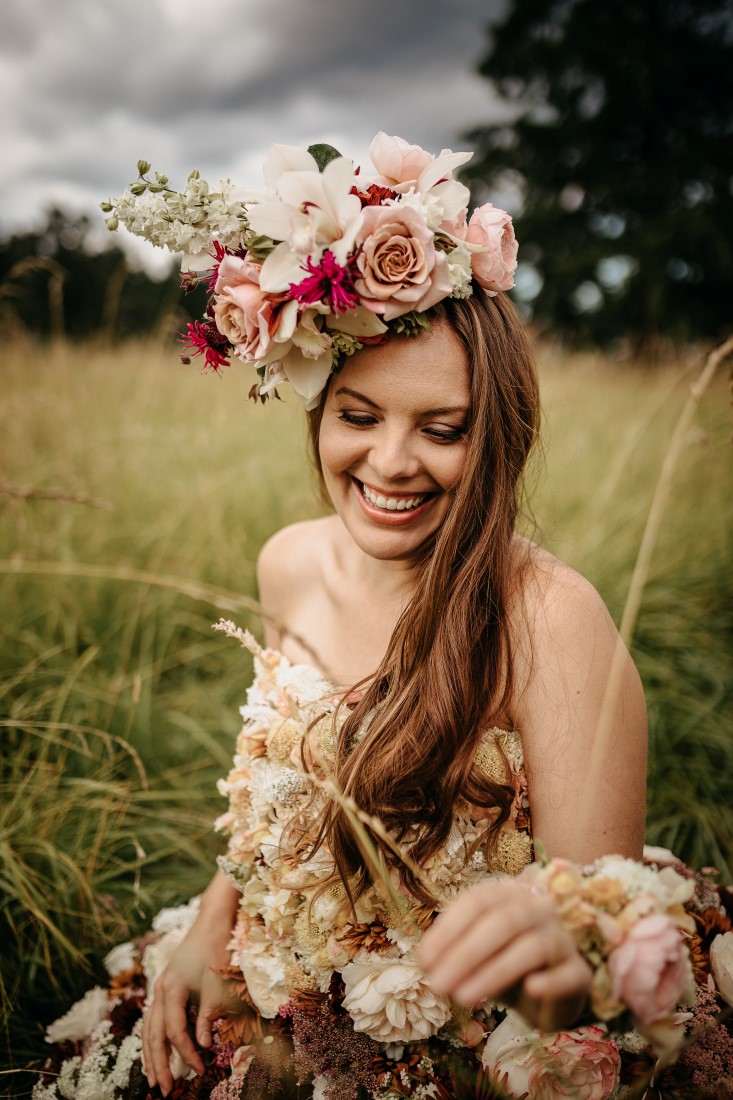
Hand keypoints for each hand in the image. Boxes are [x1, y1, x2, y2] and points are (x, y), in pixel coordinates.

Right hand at [141, 917, 237, 1096]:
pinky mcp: (164, 986)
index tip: (199, 1071)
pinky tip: (154, 1052)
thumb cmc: (216, 948)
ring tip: (153, 1079)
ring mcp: (159, 987)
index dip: (186, 1054)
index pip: (176, 1032)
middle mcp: (160, 989)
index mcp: (172, 988)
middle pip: (154, 1035)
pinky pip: (152, 1019)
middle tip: (164, 1090)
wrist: (211, 920)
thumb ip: (207, 1014)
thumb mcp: (216, 982)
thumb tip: (204, 1045)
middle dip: (159, 1064)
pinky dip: (152, 1039)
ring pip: (148, 1028)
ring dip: (150, 1055)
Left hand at [417, 879, 591, 1031]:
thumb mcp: (476, 956)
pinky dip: (550, 982)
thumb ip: (453, 952)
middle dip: (465, 954)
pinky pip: (568, 974)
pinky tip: (530, 991)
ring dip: (494, 972)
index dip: (448, 930)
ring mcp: (562, 938)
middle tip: (438, 985)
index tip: (424, 961)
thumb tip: (425, 962)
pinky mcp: (579, 971)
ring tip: (463, 997)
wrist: (549, 993)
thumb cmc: (504, 965)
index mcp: (507, 895)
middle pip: (503, 922)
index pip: (476, 902)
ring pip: (532, 946)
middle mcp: (537, 909)